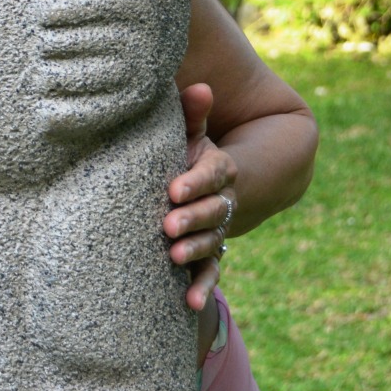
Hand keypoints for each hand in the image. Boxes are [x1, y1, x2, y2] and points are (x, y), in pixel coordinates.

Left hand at [165, 82, 237, 313]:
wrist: (217, 185)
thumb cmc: (189, 154)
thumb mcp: (192, 134)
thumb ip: (192, 115)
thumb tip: (199, 86)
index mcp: (219, 168)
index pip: (212, 174)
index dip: (195, 181)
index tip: (173, 189)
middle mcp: (223, 200)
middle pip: (212, 209)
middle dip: (191, 218)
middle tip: (167, 226)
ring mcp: (218, 228)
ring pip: (212, 240)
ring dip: (195, 250)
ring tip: (174, 257)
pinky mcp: (210, 253)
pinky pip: (211, 271)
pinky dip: (203, 288)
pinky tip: (192, 304)